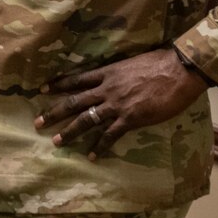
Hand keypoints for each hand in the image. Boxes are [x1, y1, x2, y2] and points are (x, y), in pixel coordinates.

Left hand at [34, 49, 206, 158]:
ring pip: (87, 120)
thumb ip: (119, 72)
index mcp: (108, 72)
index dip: (58, 84)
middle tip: (38, 123)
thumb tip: (116, 76)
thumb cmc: (160, 62)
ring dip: (70, 132)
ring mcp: (117, 105)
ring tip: (56, 141)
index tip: (42, 89)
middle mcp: (107, 89)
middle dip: (54, 113)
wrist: (179, 70)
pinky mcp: (131, 118)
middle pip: (74, 101)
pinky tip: (91, 155)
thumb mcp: (132, 63)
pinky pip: (110, 135)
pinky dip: (100, 146)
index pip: (76, 79)